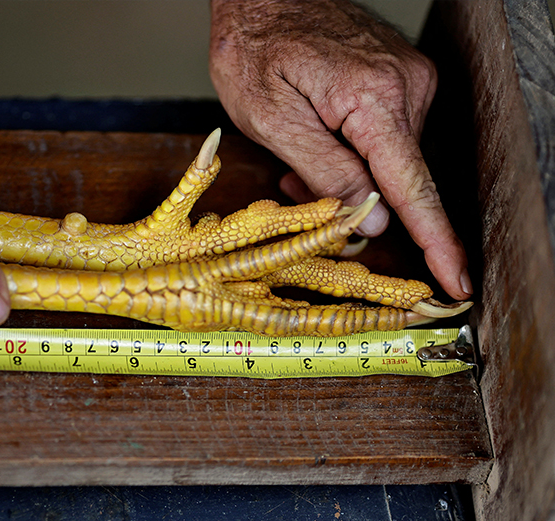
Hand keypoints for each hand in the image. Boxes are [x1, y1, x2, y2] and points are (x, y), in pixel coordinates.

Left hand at [209, 0, 470, 299]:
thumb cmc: (255, 50)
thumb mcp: (273, 121)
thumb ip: (325, 173)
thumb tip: (370, 222)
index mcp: (375, 99)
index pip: (413, 187)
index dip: (434, 240)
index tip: (456, 279)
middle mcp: (407, 87)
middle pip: (397, 177)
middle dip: (354, 199)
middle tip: (297, 187)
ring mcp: (409, 79)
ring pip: (387, 159)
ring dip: (345, 173)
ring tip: (297, 156)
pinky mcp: (400, 79)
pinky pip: (384, 135)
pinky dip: (351, 150)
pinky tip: (317, 140)